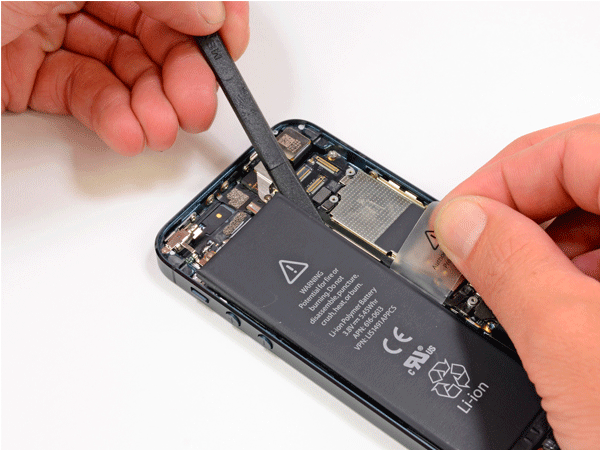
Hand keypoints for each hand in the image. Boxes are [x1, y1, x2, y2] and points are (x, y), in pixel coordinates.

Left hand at [2, 1, 248, 154]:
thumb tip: (206, 9)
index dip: (208, 7)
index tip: (230, 38)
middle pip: (153, 30)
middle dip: (183, 71)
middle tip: (197, 103)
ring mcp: (49, 32)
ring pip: (127, 70)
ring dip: (153, 106)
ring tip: (161, 129)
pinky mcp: (32, 78)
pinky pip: (89, 97)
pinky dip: (115, 120)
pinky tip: (128, 132)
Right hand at [433, 114, 599, 449]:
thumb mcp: (581, 356)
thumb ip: (512, 272)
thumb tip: (462, 223)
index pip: (580, 147)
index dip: (503, 178)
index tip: (457, 219)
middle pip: (592, 169)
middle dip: (521, 211)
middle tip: (476, 249)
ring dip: (549, 245)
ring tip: (518, 289)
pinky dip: (581, 270)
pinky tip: (564, 307)